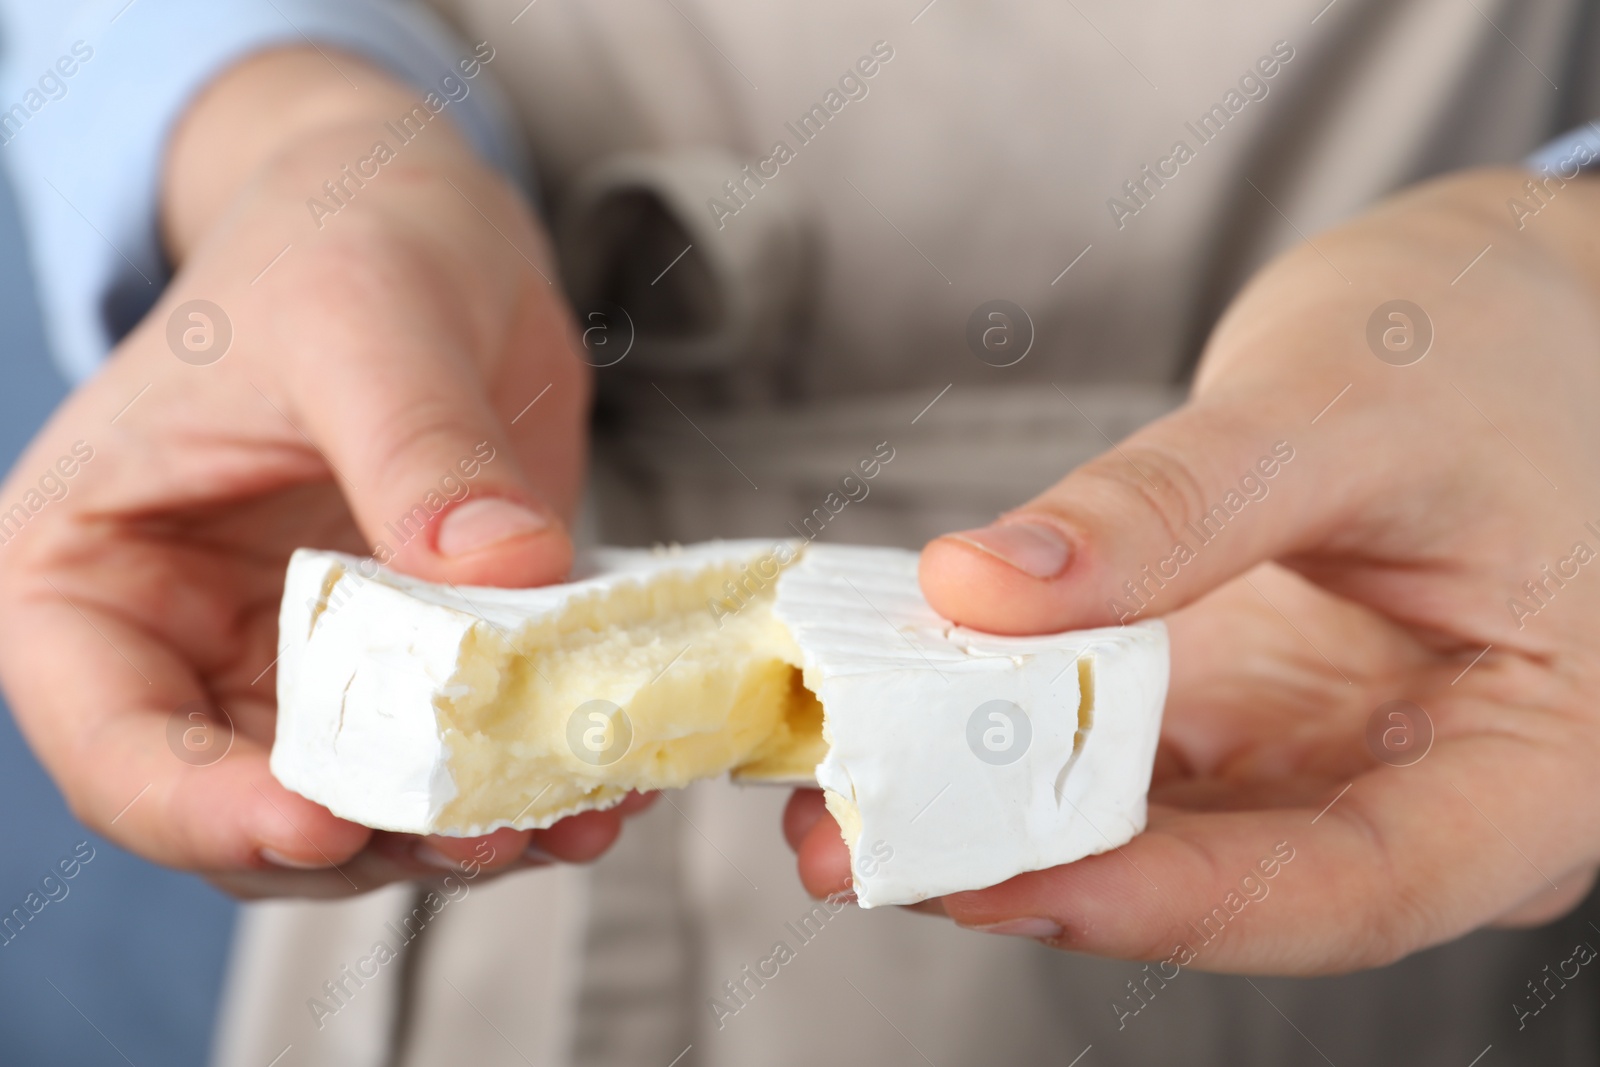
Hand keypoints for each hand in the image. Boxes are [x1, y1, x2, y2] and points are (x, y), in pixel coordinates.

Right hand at [0, 48, 636, 897]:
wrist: (420, 224)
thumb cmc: (337, 239)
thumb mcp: (365, 319)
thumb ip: (420, 450)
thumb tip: (503, 574)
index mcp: (88, 570)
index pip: (111, 740)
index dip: (202, 808)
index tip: (324, 826)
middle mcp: (180, 645)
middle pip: (244, 808)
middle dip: (366, 840)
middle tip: (490, 832)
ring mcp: (300, 665)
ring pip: (361, 809)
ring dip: (461, 833)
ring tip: (572, 818)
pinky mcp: (410, 664)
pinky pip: (455, 759)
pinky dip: (523, 785)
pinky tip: (602, 785)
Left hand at [791, 167, 1599, 972]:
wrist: (1512, 298)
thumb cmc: (1490, 342)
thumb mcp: (1341, 406)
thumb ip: (1171, 507)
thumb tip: (979, 586)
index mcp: (1542, 762)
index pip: (1353, 884)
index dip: (1170, 903)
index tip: (997, 881)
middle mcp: (1434, 790)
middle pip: (1233, 882)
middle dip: (1039, 874)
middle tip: (866, 855)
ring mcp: (1334, 753)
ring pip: (1161, 830)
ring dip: (1002, 818)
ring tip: (845, 805)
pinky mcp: (1255, 706)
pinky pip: (1131, 753)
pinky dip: (1020, 741)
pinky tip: (913, 721)